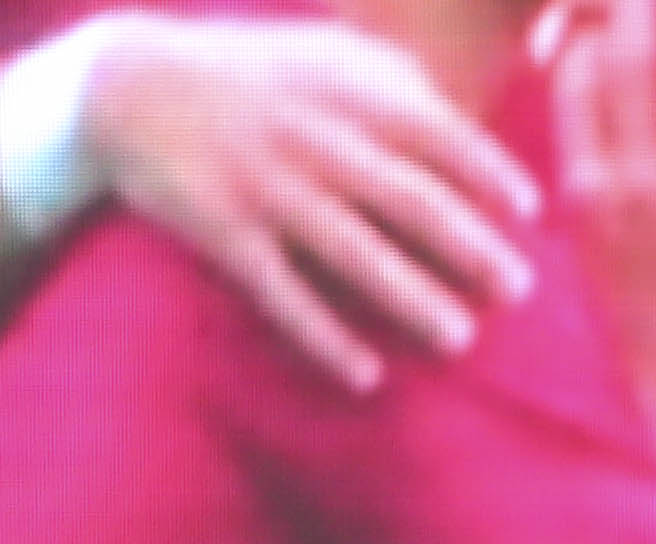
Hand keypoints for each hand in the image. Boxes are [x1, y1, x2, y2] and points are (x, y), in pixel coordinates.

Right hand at [78, 11, 544, 392]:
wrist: (125, 84)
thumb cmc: (248, 74)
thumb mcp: (319, 54)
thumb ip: (393, 81)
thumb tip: (467, 124)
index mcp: (341, 92)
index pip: (433, 131)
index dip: (485, 171)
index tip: (530, 212)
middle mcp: (310, 139)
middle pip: (406, 198)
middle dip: (468, 246)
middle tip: (519, 290)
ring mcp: (265, 187)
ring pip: (351, 250)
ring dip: (409, 296)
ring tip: (460, 337)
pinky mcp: (223, 231)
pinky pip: (281, 292)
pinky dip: (323, 336)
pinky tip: (367, 377)